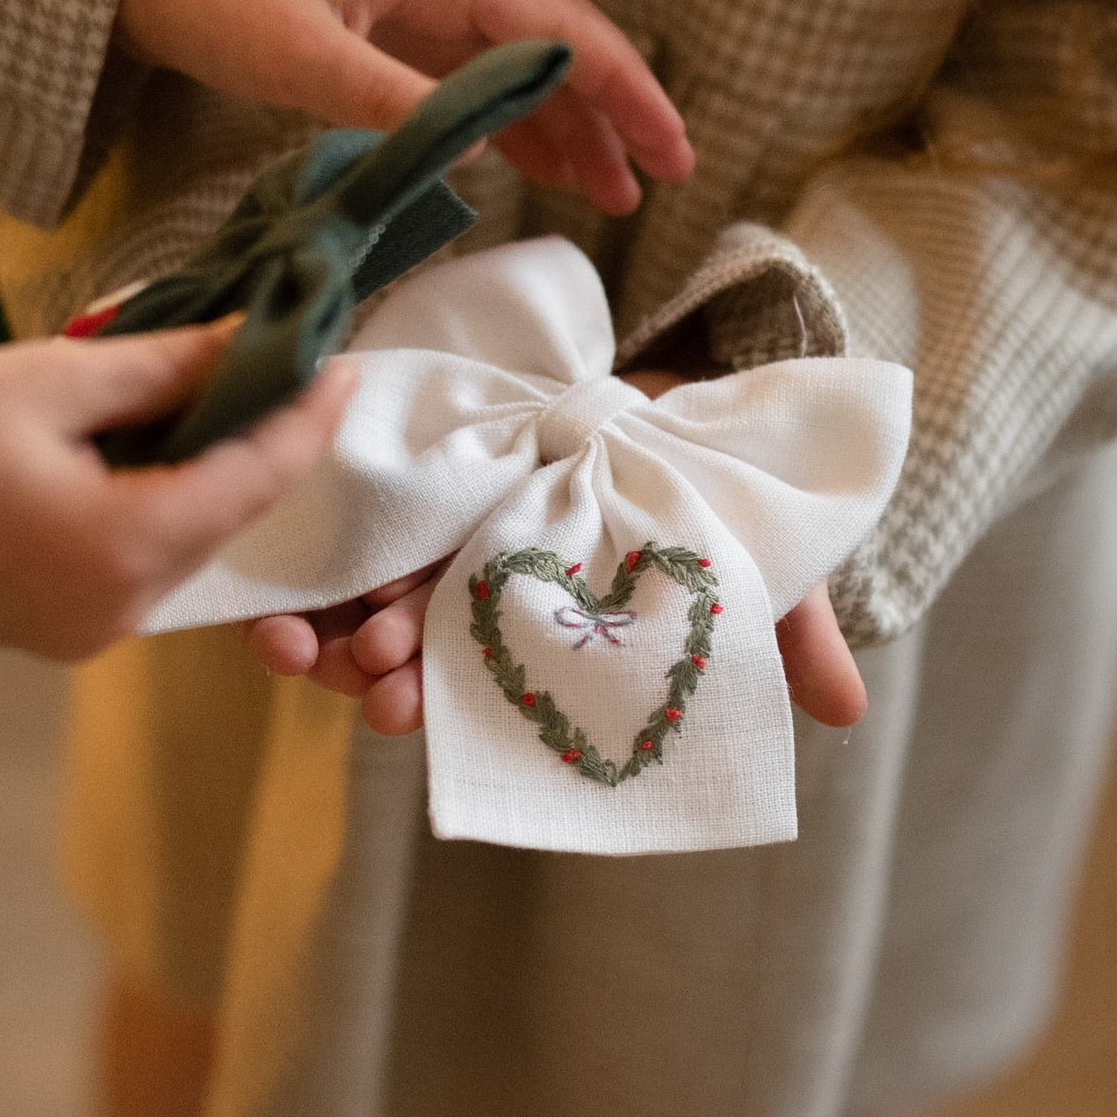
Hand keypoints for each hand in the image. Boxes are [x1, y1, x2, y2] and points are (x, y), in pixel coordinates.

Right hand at [0, 323, 354, 655]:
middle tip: (287, 361)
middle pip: (225, 516)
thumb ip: (162, 366)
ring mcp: (90, 630)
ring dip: (209, 474)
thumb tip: (252, 340)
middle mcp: (119, 608)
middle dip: (261, 441)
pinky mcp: (62, 630)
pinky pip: (142, 563)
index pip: (252, 479)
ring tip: (222, 391)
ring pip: (186, 542)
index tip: (341, 361)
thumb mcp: (47, 381)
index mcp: (121, 547)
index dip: (305, 419)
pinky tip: (155, 446)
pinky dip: (161, 507)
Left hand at [114, 0, 693, 215]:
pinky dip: (513, 129)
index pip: (562, 32)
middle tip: (659, 181)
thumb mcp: (298, 52)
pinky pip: (475, 86)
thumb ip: (387, 98)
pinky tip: (533, 171)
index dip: (624, 90)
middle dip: (614, 114)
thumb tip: (478, 149)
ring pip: (521, 73)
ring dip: (569, 129)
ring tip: (609, 194)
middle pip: (557, 50)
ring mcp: (418, 13)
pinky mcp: (388, 40)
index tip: (668, 149)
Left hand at [239, 366, 870, 738]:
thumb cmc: (702, 498)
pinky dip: (295, 552)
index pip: (460, 687)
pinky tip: (269, 556)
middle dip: (362, 674)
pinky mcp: (403, 479)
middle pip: (390, 653)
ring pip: (346, 601)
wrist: (669, 402)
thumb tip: (847, 714)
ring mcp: (425, 543)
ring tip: (301, 636)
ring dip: (314, 627)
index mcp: (526, 633)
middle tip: (354, 673)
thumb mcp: (752, 567)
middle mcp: (462, 599)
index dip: (422, 707)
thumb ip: (784, 638)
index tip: (400, 713)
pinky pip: (331, 524)